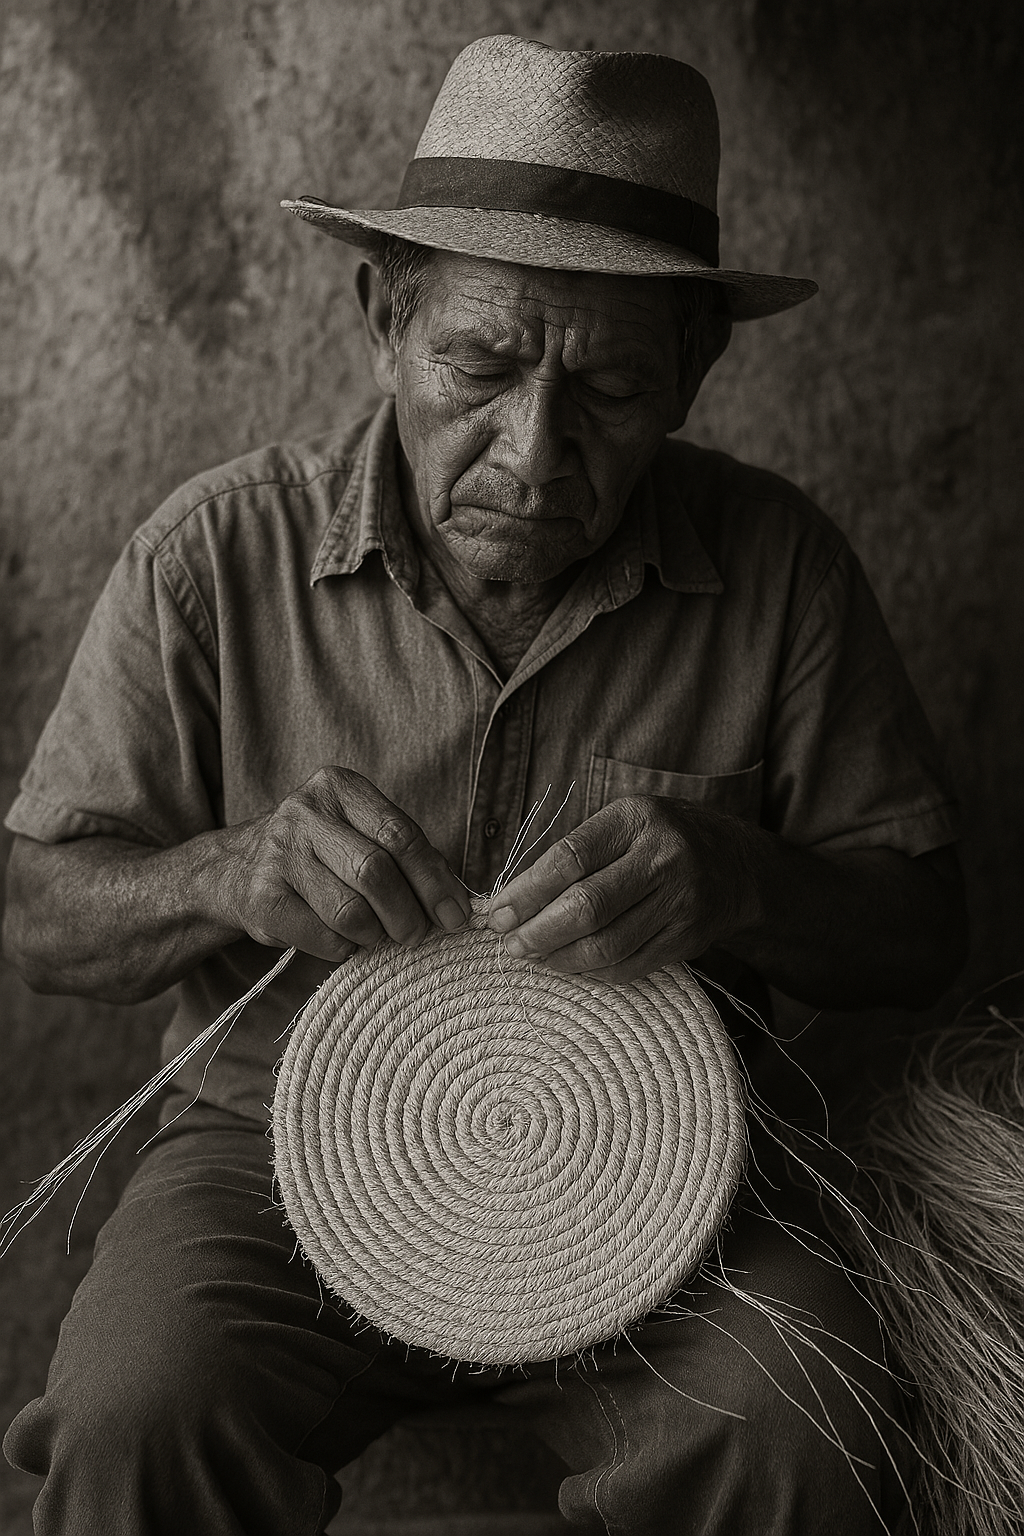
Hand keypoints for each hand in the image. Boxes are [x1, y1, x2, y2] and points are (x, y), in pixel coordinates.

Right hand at [211, 767, 469, 961]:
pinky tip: (342, 939)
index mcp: (339, 787)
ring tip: (377, 934)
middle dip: (408, 913)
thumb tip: (457, 902)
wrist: (237, 870)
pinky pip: (324, 937)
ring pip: (351, 911)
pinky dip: (344, 948)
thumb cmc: (320, 854)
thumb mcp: (359, 834)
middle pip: (376, 871)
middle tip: (416, 934)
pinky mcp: (261, 898)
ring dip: (375, 934)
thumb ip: (406, 854)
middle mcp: (304, 812)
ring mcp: (278, 854)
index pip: (400, 833)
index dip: (434, 880)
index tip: (456, 915)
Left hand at [486, 796, 763, 981]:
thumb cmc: (658, 840)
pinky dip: (591, 971)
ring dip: (559, 958)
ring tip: (535, 955)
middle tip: (511, 944)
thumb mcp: (621, 823)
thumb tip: (512, 900)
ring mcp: (680, 902)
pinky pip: (628, 966)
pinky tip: (571, 964)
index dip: (528, 892)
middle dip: (538, 932)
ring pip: (606, 945)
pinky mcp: (688, 939)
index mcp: (635, 820)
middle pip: (587, 907)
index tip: (497, 913)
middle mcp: (663, 858)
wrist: (736, 865)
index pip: (570, 858)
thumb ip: (573, 854)